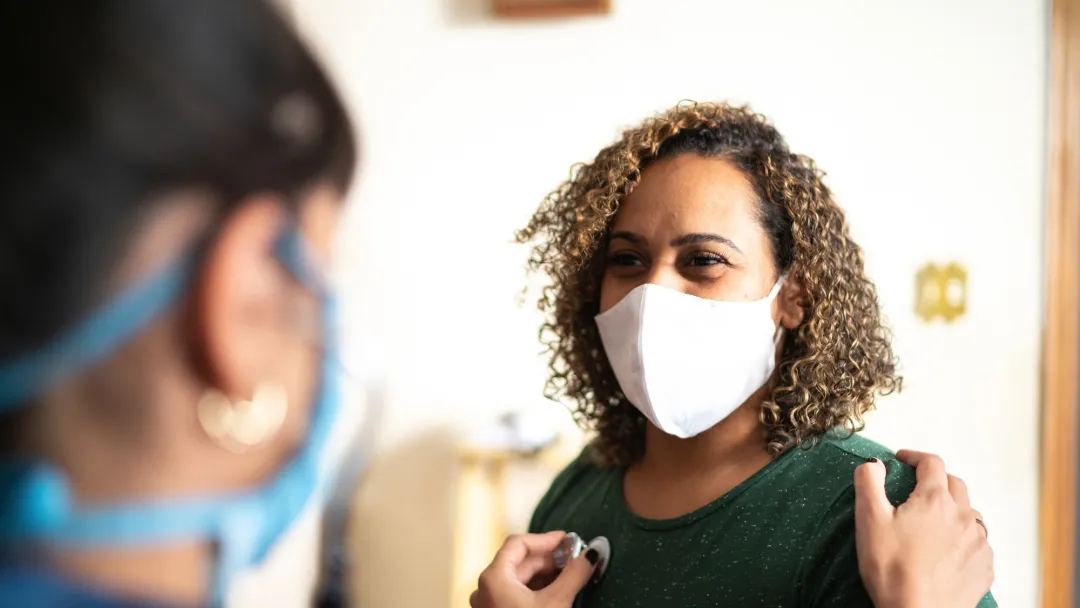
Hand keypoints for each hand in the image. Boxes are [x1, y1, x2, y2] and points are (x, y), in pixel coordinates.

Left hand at [470, 531, 597, 607]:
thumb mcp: (557, 603)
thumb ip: (574, 574)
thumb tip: (591, 554)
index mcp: (494, 578)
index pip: (518, 544)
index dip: (546, 539)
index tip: (569, 540)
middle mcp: (486, 589)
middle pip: (519, 561)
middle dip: (549, 559)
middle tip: (576, 558)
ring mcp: (489, 605)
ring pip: (519, 579)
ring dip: (545, 575)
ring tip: (570, 575)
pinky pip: (516, 595)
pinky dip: (537, 589)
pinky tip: (557, 593)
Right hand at [854, 451, 992, 607]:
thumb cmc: (891, 569)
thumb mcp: (869, 520)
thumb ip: (869, 482)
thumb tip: (873, 462)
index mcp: (935, 500)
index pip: (931, 463)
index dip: (914, 457)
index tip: (902, 460)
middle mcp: (963, 516)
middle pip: (954, 484)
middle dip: (936, 480)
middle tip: (917, 488)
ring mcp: (978, 542)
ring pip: (969, 513)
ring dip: (953, 510)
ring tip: (933, 523)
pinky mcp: (985, 567)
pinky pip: (978, 542)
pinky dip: (963, 538)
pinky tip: (947, 550)